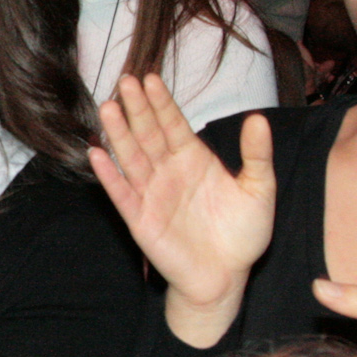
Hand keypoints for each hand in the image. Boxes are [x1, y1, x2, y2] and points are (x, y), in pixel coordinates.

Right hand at [90, 74, 274, 344]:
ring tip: (107, 108)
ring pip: (132, 158)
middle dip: (137, 108)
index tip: (151, 78)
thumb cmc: (242, 234)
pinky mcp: (141, 220)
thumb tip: (259, 118)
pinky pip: (122, 194)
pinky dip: (109, 176)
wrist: (227, 277)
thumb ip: (257, 155)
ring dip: (118, 134)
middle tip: (125, 80)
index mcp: (194, 159)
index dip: (162, 102)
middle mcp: (168, 171)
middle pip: (148, 134)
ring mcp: (152, 194)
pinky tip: (97, 155)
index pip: (174, 124)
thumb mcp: (259, 190)